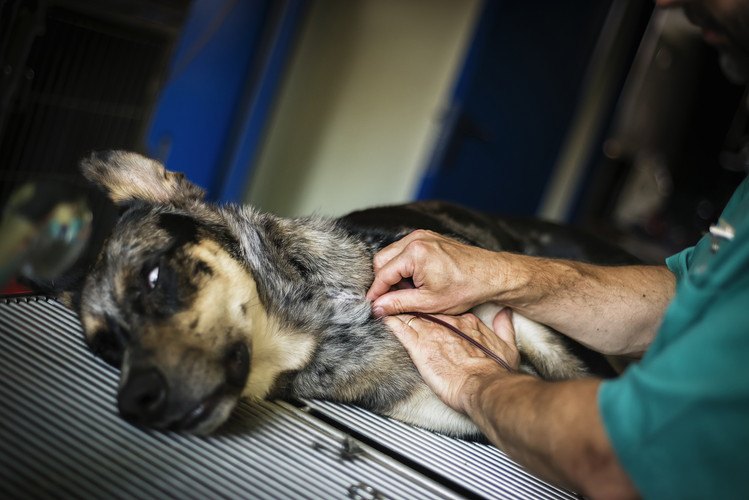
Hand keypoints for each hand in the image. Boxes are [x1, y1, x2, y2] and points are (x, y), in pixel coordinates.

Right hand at [367, 230, 501, 316]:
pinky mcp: (428, 237)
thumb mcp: (429, 303)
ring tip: (409, 292)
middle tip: (393, 300)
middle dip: (384, 282)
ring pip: (392, 254)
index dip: (376, 293)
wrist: (491, 275)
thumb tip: (377, 308)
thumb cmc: (466, 288)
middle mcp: (416, 239)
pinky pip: (405, 250)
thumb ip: (399, 303)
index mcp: (415, 253)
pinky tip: (417, 281)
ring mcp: (422, 235)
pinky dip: (405, 265)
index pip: (382, 274)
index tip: (371, 307)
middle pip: (382, 260)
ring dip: (394, 273)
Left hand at [384, 309, 519, 413]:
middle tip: (400, 301)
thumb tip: (504, 313)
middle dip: (412, 306)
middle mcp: (447, 324)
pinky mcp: (419, 347)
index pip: (445, 311)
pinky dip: (388, 321)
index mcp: (466, 323)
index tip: (428, 310)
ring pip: (410, 315)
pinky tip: (380, 316)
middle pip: (425, 310)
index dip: (434, 310)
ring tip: (384, 304)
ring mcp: (432, 333)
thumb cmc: (496, 371)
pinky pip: (399, 329)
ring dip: (397, 310)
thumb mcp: (507, 345)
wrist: (484, 385)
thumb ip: (504, 327)